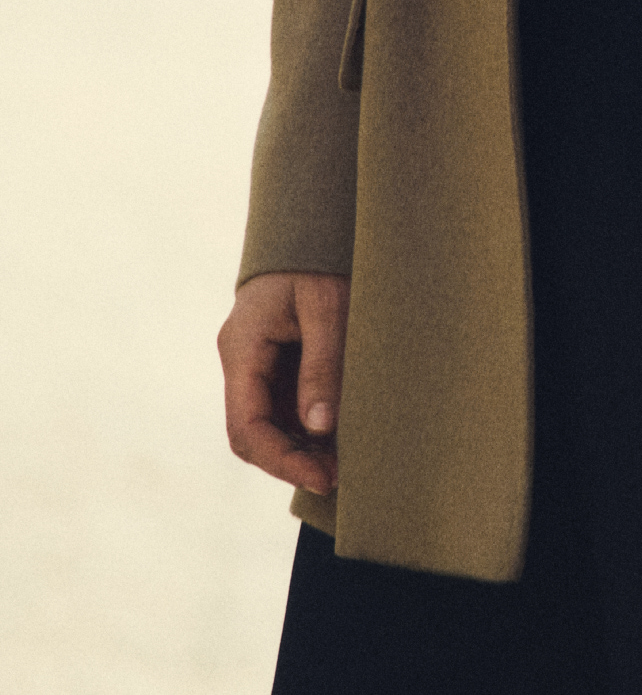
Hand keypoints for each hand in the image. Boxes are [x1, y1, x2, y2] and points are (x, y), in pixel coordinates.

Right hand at [218, 271, 350, 496]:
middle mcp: (241, 360)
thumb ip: (322, 366)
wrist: (312, 220)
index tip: (321, 477)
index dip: (281, 460)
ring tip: (344, 462)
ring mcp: (257, 362)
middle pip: (254, 431)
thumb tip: (319, 429)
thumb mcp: (328, 306)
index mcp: (241, 348)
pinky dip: (308, 425)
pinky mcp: (277, 360)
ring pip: (270, 422)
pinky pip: (285, 404)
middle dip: (292, 460)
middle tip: (338, 478)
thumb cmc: (319, 258)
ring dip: (302, 446)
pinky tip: (339, 435)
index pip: (247, 426)